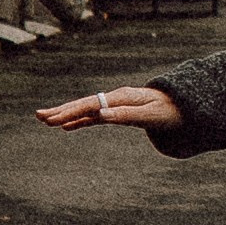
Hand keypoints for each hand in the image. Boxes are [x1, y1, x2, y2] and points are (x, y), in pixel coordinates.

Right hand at [36, 87, 184, 135]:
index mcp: (122, 97)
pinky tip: (66, 127)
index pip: (91, 105)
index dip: (71, 112)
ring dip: (66, 114)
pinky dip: (79, 120)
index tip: (54, 120)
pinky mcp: (118, 111)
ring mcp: (116, 104)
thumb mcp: (151, 115)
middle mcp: (116, 98)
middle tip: (38, 117)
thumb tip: (100, 115)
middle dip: (61, 110)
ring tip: (44, 120)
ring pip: (86, 110)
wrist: (186, 105)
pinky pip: (94, 116)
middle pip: (84, 104)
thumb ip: (126, 116)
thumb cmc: (170, 111)